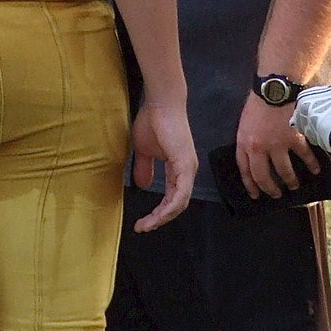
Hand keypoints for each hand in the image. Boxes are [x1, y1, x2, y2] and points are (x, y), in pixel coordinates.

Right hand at [128, 100, 196, 231]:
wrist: (160, 103)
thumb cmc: (152, 121)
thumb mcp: (143, 151)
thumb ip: (144, 168)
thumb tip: (143, 185)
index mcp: (179, 168)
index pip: (172, 197)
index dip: (158, 212)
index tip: (142, 222)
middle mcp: (187, 171)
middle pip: (177, 204)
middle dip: (159, 219)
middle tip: (143, 227)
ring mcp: (188, 168)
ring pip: (179, 203)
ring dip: (162, 217)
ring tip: (146, 225)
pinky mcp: (185, 164)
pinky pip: (180, 194)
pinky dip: (169, 207)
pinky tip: (158, 216)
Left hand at [236, 95, 319, 198]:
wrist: (274, 87)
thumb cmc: (258, 101)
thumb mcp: (245, 123)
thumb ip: (249, 140)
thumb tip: (254, 155)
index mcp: (244, 142)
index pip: (245, 170)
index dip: (250, 185)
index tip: (255, 195)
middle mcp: (259, 148)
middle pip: (263, 176)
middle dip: (271, 189)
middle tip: (277, 195)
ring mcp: (277, 144)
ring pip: (284, 171)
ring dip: (291, 181)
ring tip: (294, 186)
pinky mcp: (294, 138)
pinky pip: (304, 156)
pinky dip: (311, 164)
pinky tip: (315, 170)